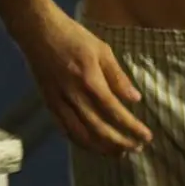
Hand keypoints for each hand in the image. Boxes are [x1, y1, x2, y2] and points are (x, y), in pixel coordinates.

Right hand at [18, 4, 153, 156]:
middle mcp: (74, 96)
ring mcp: (59, 102)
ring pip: (81, 135)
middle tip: (136, 149)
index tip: (146, 137)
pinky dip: (80, 142)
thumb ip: (118, 77)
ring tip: (118, 153)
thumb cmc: (74, 36)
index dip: (131, 127)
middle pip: (99, 128)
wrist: (38, 32)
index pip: (114, 111)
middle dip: (119, 142)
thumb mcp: (102, 50)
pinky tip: (92, 146)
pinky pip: (65, 130)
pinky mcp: (49, 104)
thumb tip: (135, 99)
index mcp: (90, 80)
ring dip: (101, 148)